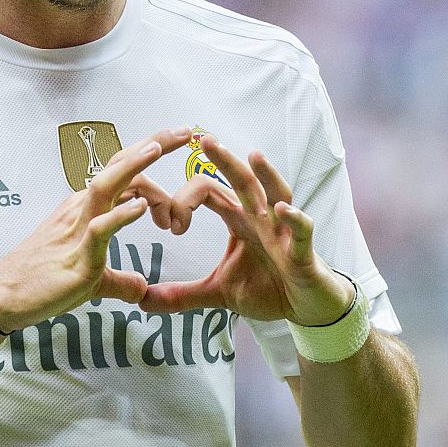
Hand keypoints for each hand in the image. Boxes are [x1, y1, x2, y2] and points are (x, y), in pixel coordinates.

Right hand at [0, 127, 193, 337]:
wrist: (3, 298)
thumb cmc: (44, 283)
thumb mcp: (92, 280)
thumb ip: (120, 280)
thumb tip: (142, 289)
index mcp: (87, 208)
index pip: (123, 172)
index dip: (151, 158)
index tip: (179, 147)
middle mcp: (81, 208)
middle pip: (119, 165)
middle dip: (153, 144)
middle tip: (186, 130)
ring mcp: (77, 227)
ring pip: (107, 184)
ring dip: (134, 165)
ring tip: (160, 148)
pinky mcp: (77, 254)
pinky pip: (100, 228)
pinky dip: (122, 215)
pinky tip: (140, 208)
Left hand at [136, 133, 353, 325]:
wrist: (305, 307)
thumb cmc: (267, 288)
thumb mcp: (218, 292)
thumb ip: (181, 294)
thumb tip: (142, 302)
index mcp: (239, 219)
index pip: (208, 192)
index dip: (184, 202)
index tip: (171, 227)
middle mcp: (261, 217)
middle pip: (242, 181)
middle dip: (225, 160)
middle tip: (204, 139)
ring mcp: (284, 231)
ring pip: (276, 194)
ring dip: (266, 176)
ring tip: (254, 156)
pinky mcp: (302, 251)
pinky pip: (301, 230)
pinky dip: (294, 219)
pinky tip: (283, 211)